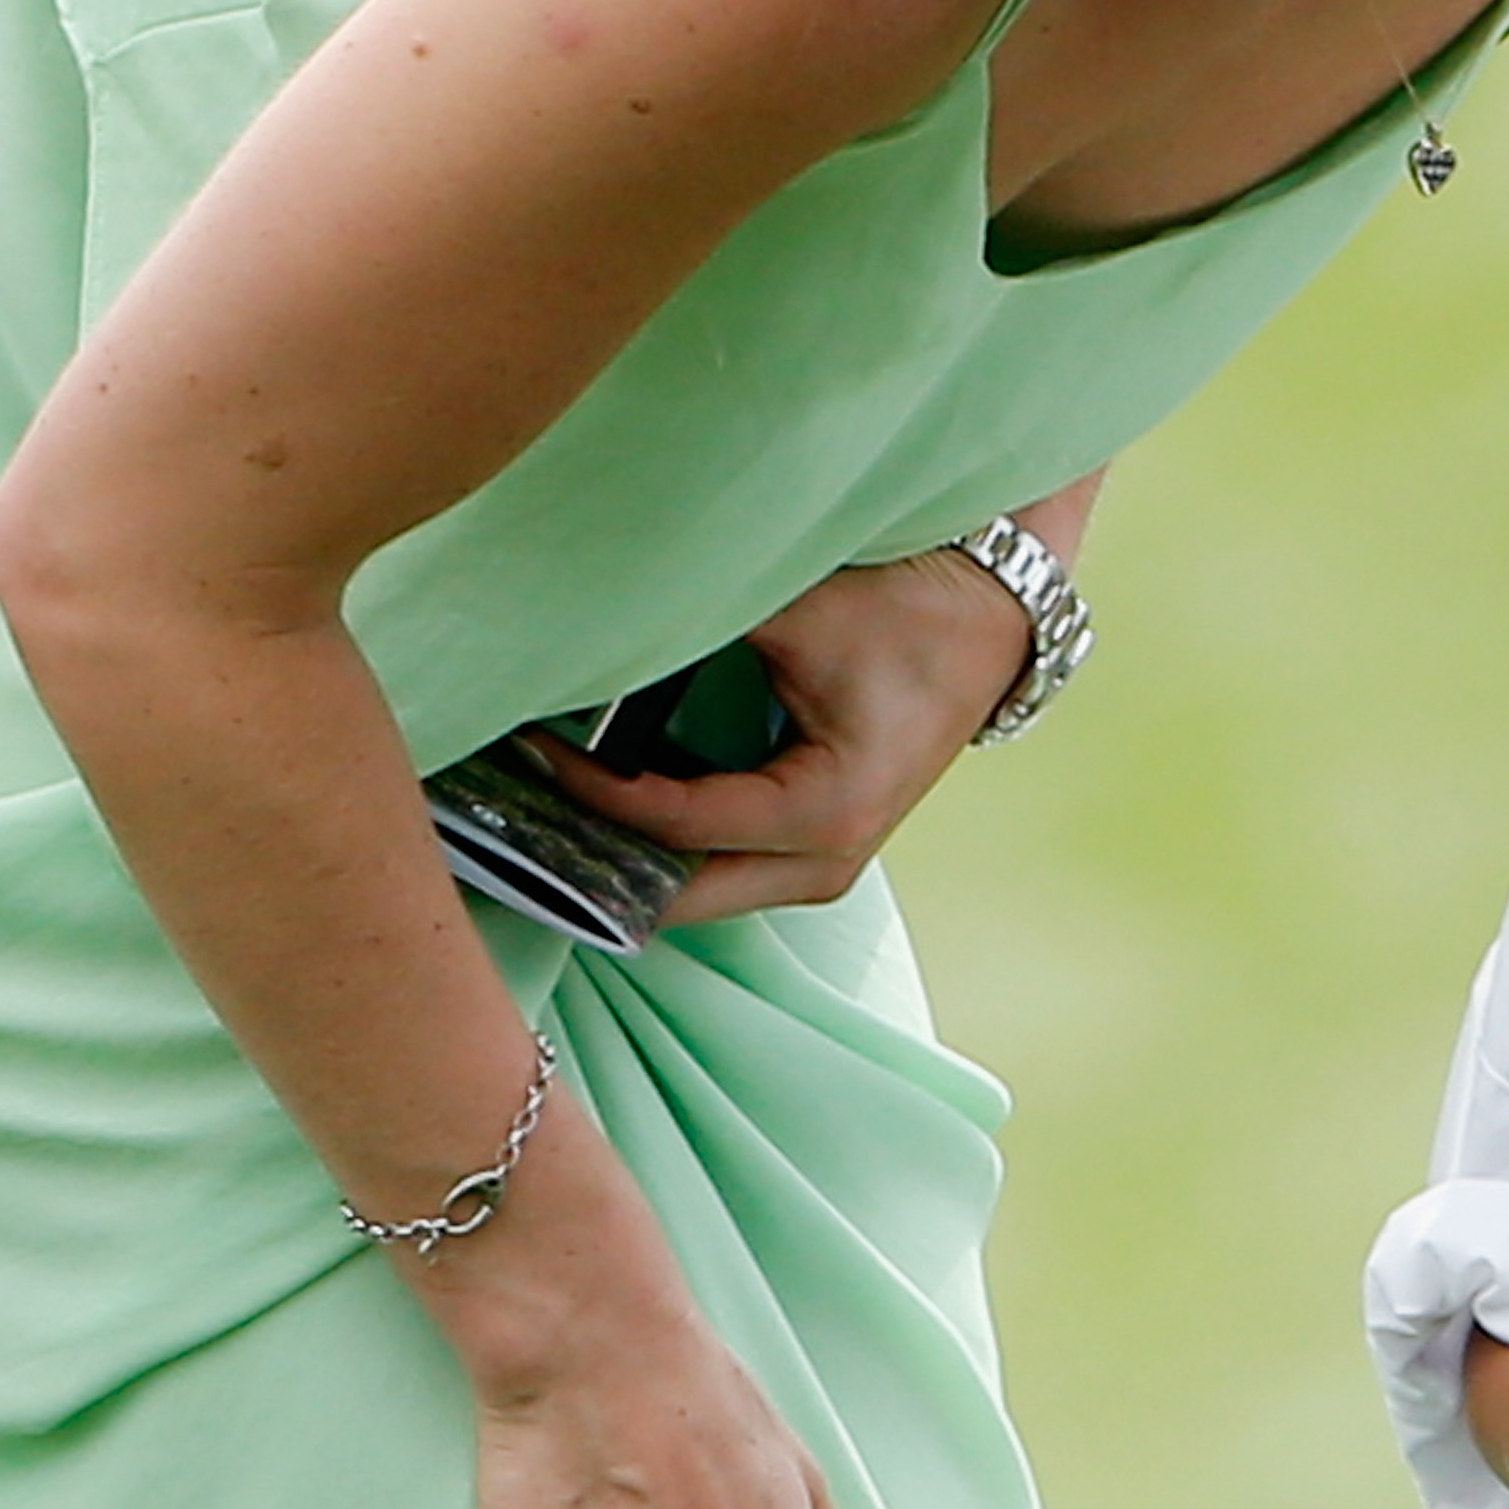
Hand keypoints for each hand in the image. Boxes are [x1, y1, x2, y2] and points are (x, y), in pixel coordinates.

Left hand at [529, 546, 1035, 922]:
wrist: (993, 615)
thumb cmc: (906, 609)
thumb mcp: (795, 612)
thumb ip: (690, 630)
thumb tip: (577, 641)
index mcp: (828, 810)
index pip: (676, 825)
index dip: (591, 792)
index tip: (526, 748)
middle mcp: (831, 861)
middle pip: (679, 899)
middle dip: (597, 864)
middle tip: (515, 818)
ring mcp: (830, 866)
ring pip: (698, 896)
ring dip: (627, 862)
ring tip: (551, 815)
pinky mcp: (824, 851)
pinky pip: (722, 871)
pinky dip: (663, 849)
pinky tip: (608, 808)